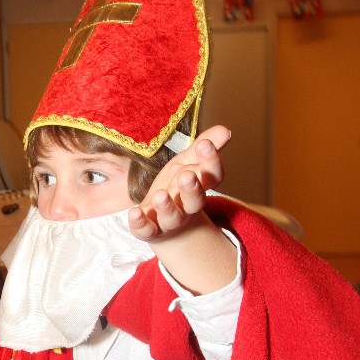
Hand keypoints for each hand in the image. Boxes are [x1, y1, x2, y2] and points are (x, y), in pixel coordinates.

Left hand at [128, 125, 229, 242]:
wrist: (164, 225)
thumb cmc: (177, 187)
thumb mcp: (188, 164)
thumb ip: (202, 148)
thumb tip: (225, 129)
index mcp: (200, 187)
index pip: (211, 176)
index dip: (210, 161)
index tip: (205, 145)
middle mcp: (187, 206)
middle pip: (195, 201)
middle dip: (192, 189)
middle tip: (187, 175)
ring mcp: (169, 220)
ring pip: (172, 216)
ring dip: (167, 206)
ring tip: (160, 195)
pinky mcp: (150, 230)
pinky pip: (146, 229)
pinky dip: (140, 223)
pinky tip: (134, 213)